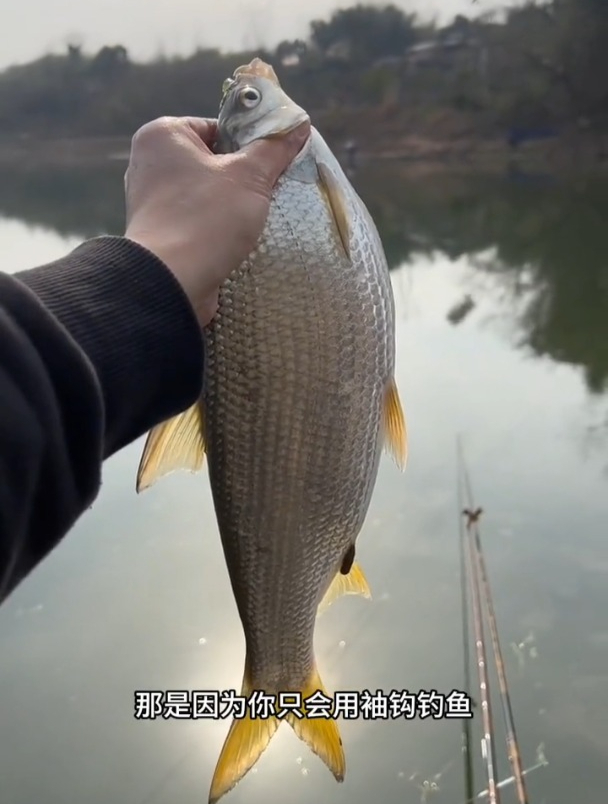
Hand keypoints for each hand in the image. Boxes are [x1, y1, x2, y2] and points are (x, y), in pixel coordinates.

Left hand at [124, 115, 310, 326]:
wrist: (171, 281)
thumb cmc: (206, 218)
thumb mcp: (250, 177)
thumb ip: (274, 149)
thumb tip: (299, 124)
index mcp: (162, 135)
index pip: (217, 128)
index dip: (248, 145)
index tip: (270, 165)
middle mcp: (149, 164)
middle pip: (211, 162)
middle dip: (241, 178)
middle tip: (267, 193)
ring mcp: (150, 202)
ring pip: (205, 195)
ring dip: (231, 206)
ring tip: (253, 220)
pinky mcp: (159, 235)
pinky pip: (195, 222)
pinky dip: (216, 228)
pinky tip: (235, 240)